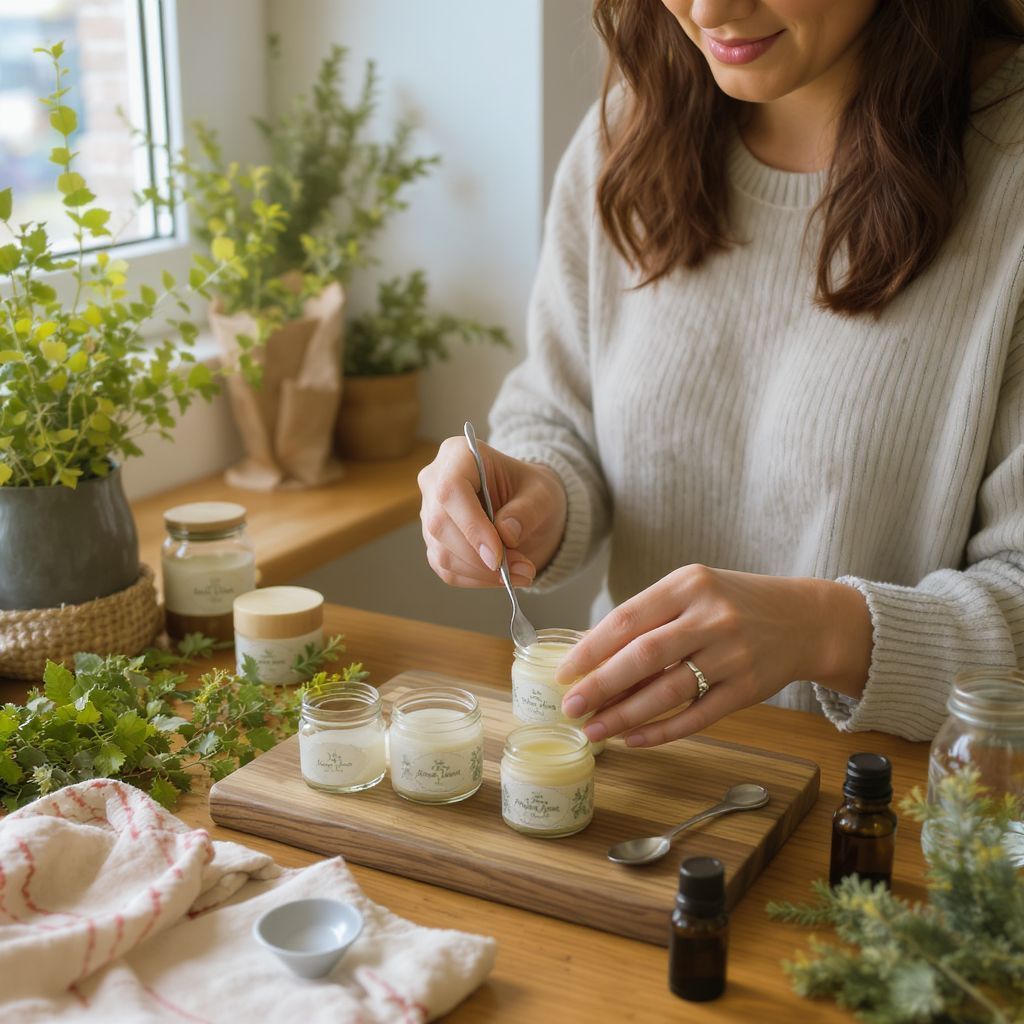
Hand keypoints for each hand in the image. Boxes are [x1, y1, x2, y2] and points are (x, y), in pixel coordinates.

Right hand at [418, 435, 567, 586]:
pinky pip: (447, 569)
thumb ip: (527, 510)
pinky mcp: (434, 541)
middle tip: (522, 569)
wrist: (526, 503)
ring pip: (442, 553)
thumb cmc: (531, 490)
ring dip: (482, 573)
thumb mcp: (542, 493)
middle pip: (440, 525)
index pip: (450, 489)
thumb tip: (505, 535)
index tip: (498, 555)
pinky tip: (502, 577)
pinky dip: (477, 580)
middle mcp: (435, 481)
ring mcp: (430, 513)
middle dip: (481, 558)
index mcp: (458, 455)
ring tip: (520, 573)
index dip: (471, 525)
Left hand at [555, 565, 872, 746]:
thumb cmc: (734, 603)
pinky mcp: (749, 688)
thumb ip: (647, 617)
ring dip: (624, 715)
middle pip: (644, 656)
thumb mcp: (692, 591)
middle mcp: (711, 617)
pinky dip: (662, 731)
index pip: (627, 619)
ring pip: (668, 691)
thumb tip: (589, 654)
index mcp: (689, 585)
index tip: (563, 672)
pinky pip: (698, 716)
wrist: (805, 619)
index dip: (590, 649)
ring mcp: (733, 654)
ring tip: (593, 729)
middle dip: (600, 685)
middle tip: (570, 706)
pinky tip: (633, 739)